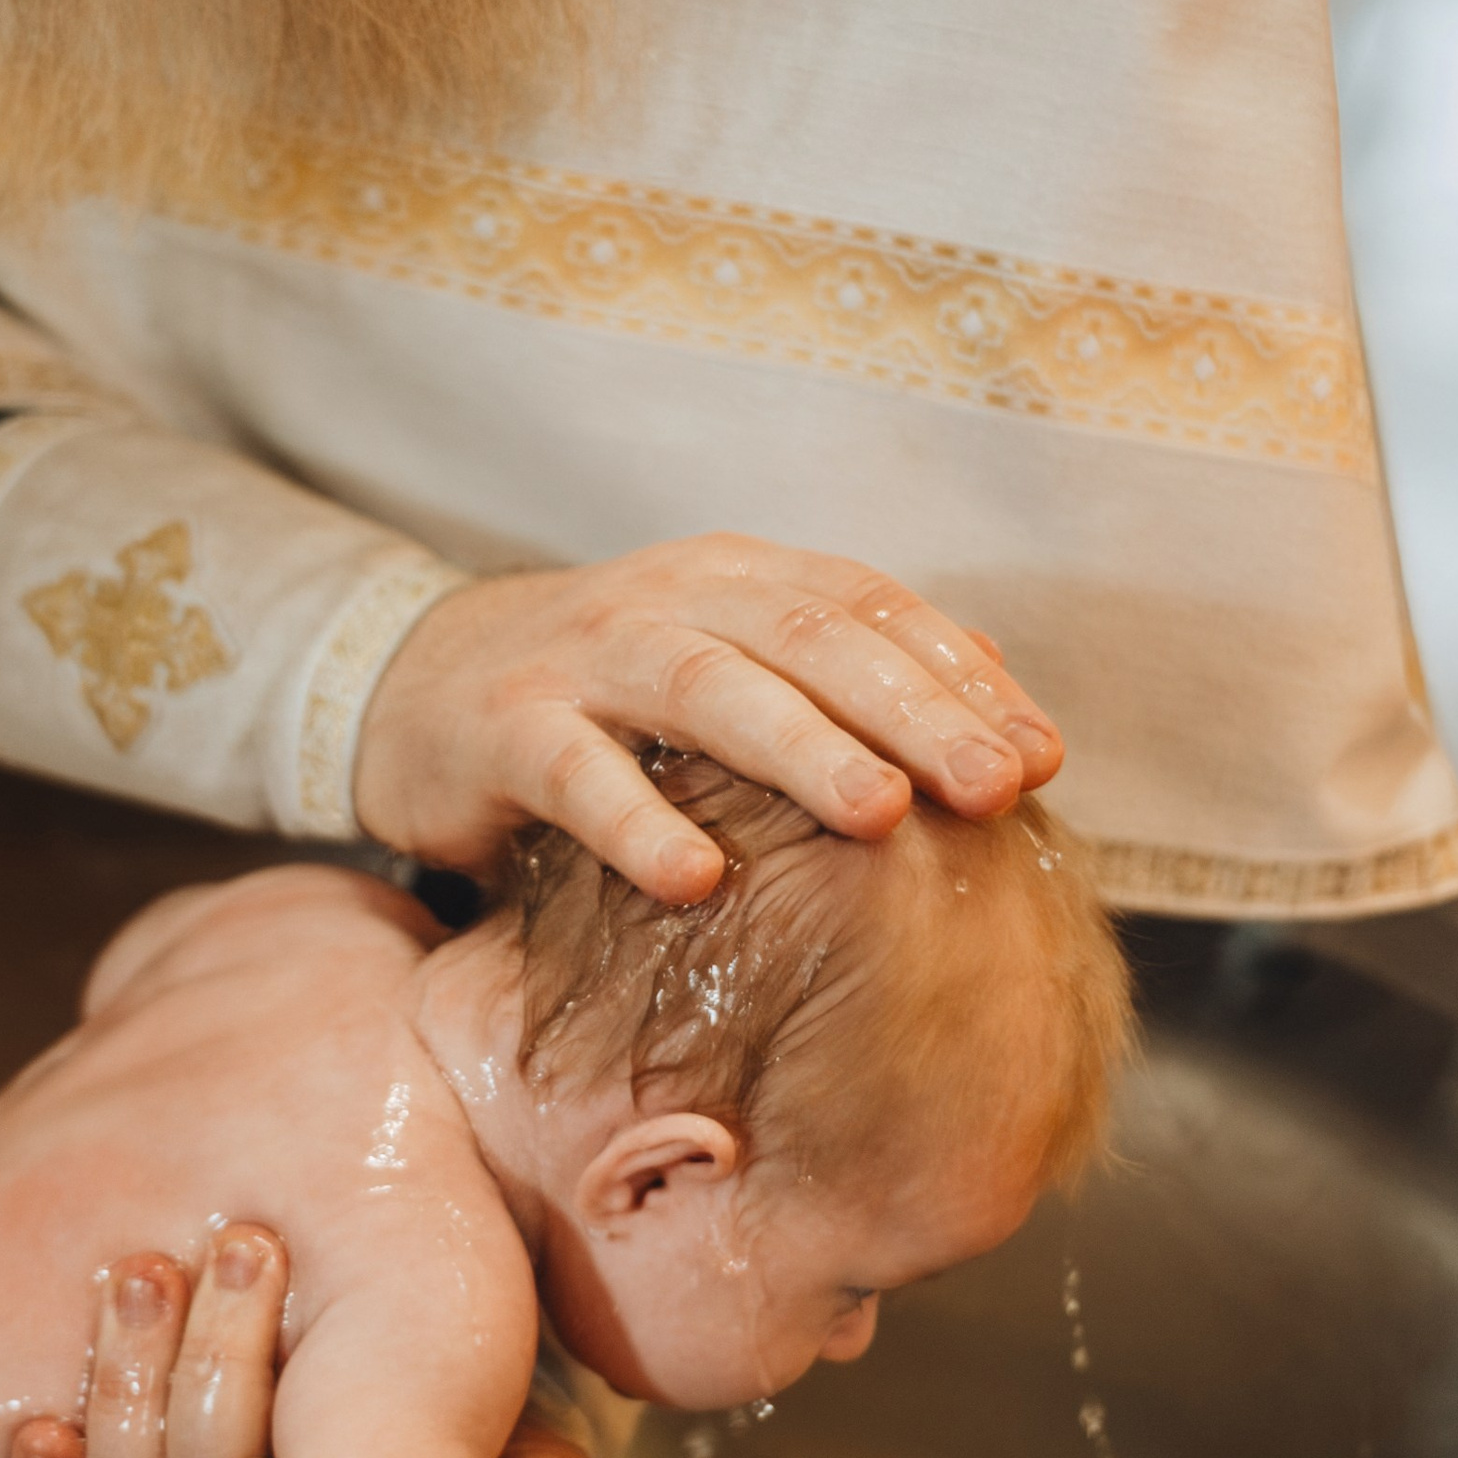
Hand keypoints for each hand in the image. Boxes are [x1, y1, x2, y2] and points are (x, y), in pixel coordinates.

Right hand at [353, 532, 1061, 900]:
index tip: (1042, 757)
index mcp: (738, 577)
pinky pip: (576, 771)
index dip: (958, 675)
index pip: (869, 606)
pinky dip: (637, 821)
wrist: (415, 684)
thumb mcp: (728, 668)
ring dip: (800, 747)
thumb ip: (842, 683)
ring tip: (880, 814)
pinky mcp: (501, 725)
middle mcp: (668, 597)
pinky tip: (695, 879)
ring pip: (706, 685)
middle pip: (808, 637)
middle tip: (993, 787)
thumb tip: (999, 714)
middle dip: (911, 712)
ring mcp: (581, 656)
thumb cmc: (608, 699)